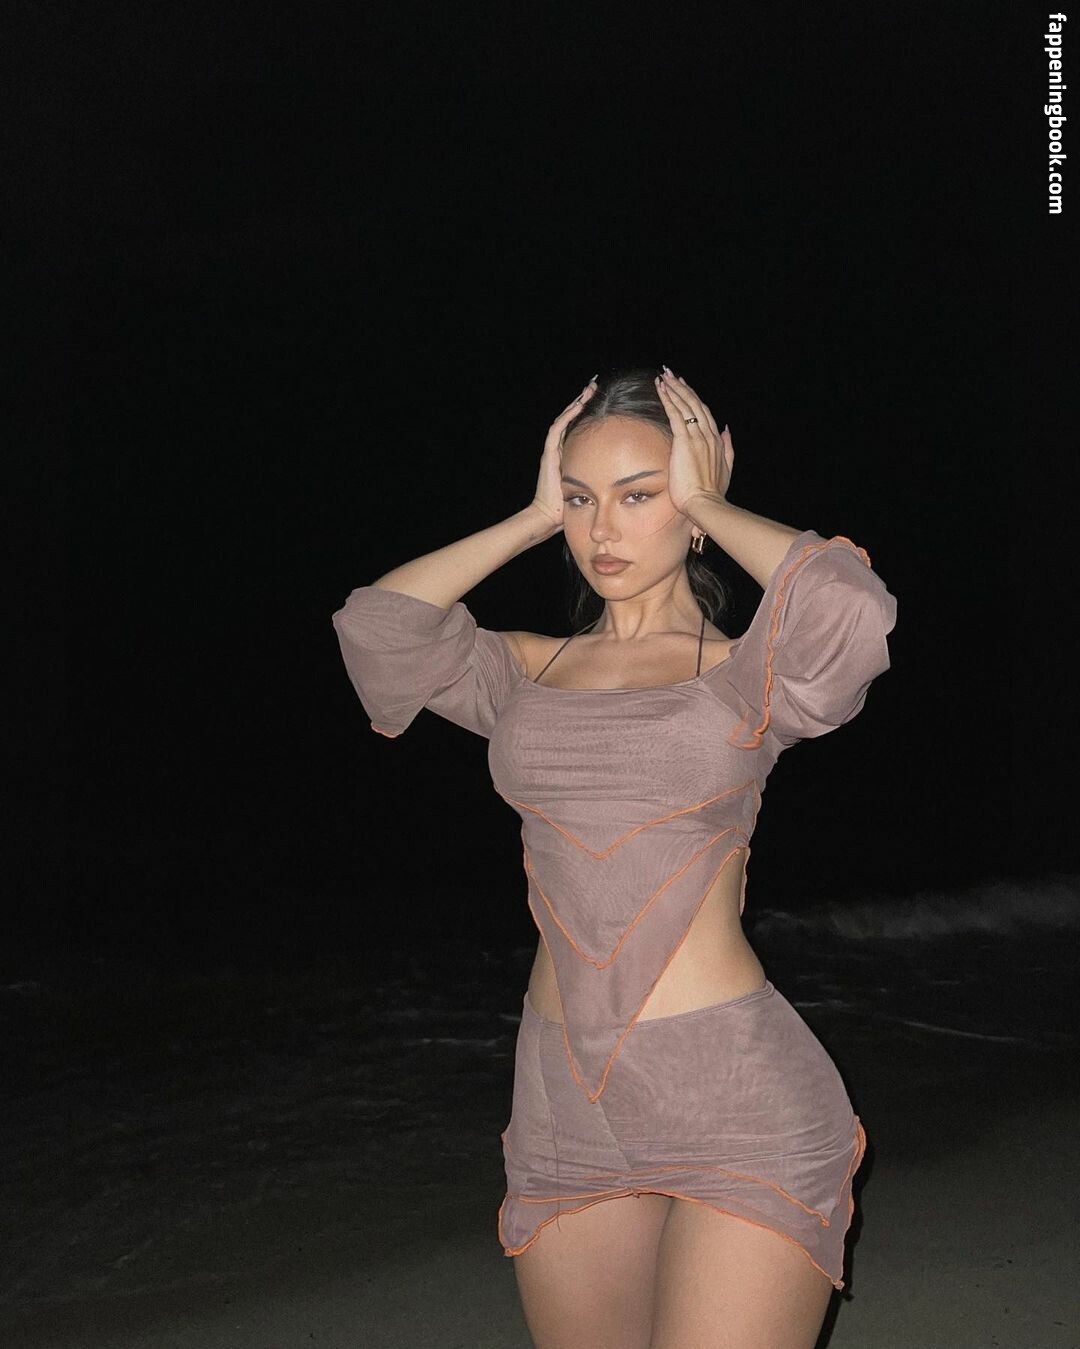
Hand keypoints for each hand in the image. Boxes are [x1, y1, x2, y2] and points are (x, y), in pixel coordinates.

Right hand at [529, 377, 597, 533]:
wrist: (548, 517)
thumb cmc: (568, 507)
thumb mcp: (588, 486)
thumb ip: (600, 476)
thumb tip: (623, 474)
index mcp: (567, 453)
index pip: (576, 426)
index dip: (586, 411)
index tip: (599, 399)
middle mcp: (558, 448)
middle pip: (570, 417)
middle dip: (582, 400)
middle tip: (594, 385)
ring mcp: (552, 450)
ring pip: (564, 418)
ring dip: (576, 403)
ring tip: (589, 389)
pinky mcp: (549, 454)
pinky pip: (558, 429)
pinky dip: (569, 416)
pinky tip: (580, 404)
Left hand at [655, 369, 733, 513]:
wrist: (705, 503)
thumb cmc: (712, 492)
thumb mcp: (726, 468)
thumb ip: (728, 448)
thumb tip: (727, 431)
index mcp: (717, 441)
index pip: (704, 413)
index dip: (694, 398)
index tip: (684, 387)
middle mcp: (708, 435)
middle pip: (695, 404)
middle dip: (682, 387)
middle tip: (671, 374)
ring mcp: (697, 437)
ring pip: (685, 406)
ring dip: (673, 389)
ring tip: (663, 376)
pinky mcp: (685, 442)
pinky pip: (676, 415)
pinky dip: (669, 400)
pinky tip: (661, 390)